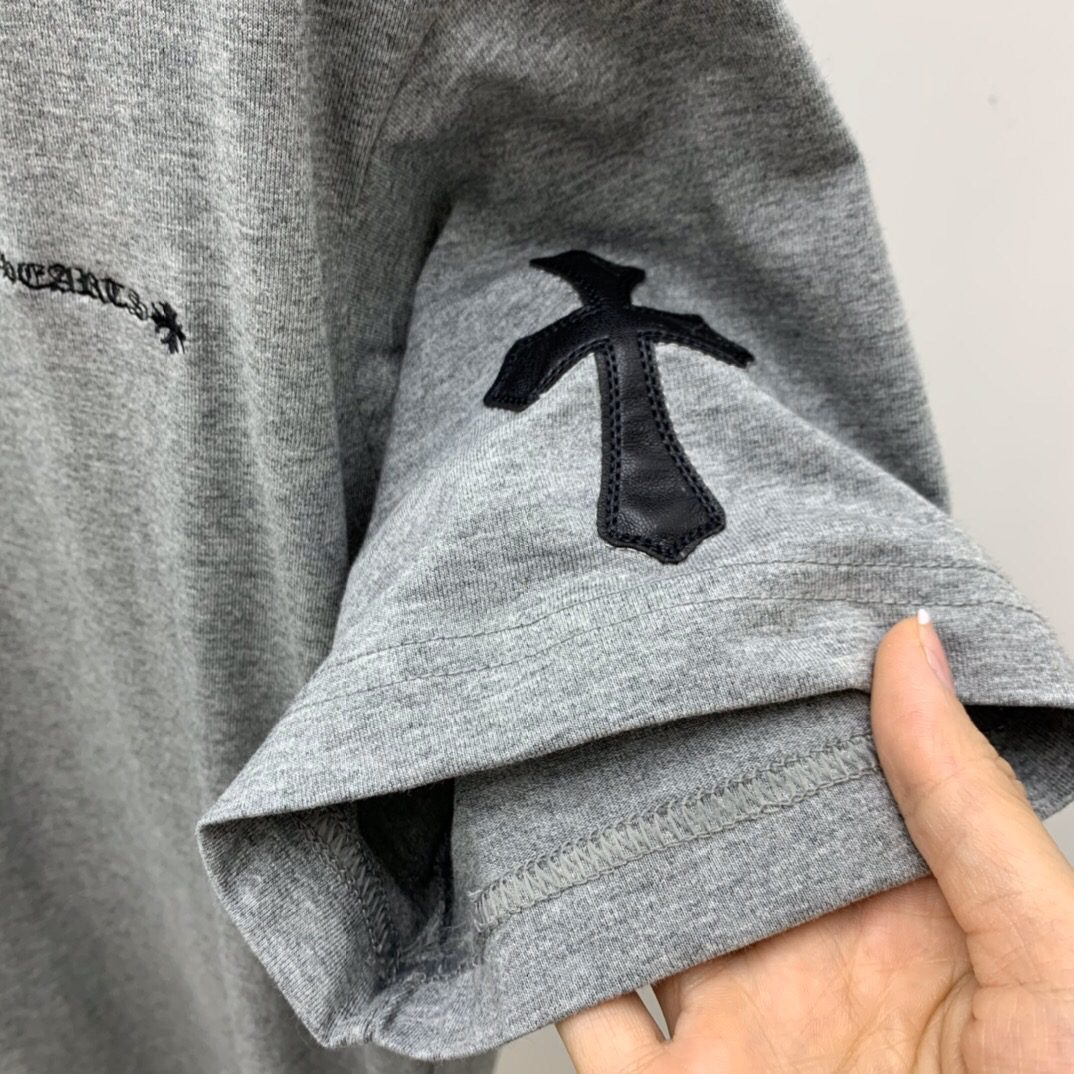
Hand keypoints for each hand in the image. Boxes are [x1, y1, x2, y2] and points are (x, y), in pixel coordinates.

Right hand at [556, 610, 1073, 1072]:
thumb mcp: (1048, 952)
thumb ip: (965, 799)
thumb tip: (912, 641)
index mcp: (902, 907)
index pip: (825, 776)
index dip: (779, 703)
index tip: (723, 622)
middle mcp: (809, 955)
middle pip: (721, 835)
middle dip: (674, 762)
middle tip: (618, 668)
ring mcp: (738, 1029)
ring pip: (645, 910)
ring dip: (600, 846)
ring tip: (556, 752)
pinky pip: (589, 1018)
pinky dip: (550, 957)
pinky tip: (525, 887)